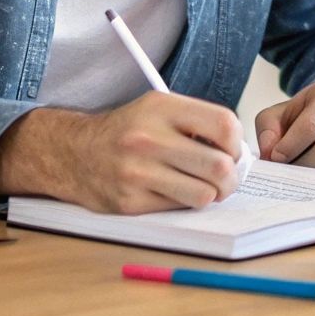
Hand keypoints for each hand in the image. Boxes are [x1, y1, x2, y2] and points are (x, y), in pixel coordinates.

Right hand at [0, 91, 244, 214]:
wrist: (73, 153)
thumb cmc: (127, 132)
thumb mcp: (158, 109)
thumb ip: (198, 122)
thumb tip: (240, 154)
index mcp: (161, 107)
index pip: (224, 125)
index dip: (237, 143)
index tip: (233, 151)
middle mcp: (148, 137)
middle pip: (219, 166)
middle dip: (232, 177)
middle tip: (227, 179)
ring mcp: (137, 172)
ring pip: (204, 194)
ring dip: (211, 195)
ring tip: (204, 188)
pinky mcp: (129, 202)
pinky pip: (179, 208)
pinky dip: (184, 203)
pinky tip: (174, 192)